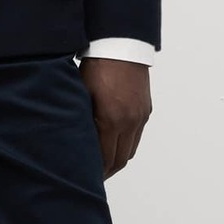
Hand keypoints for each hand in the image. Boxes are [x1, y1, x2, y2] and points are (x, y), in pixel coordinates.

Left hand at [77, 55, 151, 177]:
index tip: (86, 178)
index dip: (96, 172)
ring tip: (103, 163)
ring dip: (118, 159)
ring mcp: (140, 116)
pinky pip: (137, 135)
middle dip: (107, 171)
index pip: (105, 159)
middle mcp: (130, 121)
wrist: (119, 45)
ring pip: (130, 149)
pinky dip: (126, 143)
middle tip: (94, 177)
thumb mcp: (81, 95)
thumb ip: (82, 121)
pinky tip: (114, 142)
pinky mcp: (146, 109)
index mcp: (111, 120)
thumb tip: (77, 143)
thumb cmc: (95, 66)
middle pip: (120, 160)